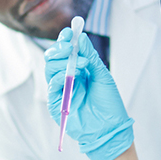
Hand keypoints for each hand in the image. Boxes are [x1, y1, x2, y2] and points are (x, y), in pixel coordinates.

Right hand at [45, 27, 132, 159]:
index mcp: (78, 70)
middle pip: (53, 58)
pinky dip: (60, 76)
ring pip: (50, 69)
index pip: (66, 52)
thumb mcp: (102, 76)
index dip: (65, 40)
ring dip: (62, 61)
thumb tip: (81, 38)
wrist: (110, 128)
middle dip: (60, 48)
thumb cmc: (109, 104)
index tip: (70, 31)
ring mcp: (60, 90)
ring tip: (79, 62)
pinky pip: (52, 85)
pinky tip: (70, 75)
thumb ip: (91, 57)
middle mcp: (67, 78)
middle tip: (70, 45)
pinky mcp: (56, 103)